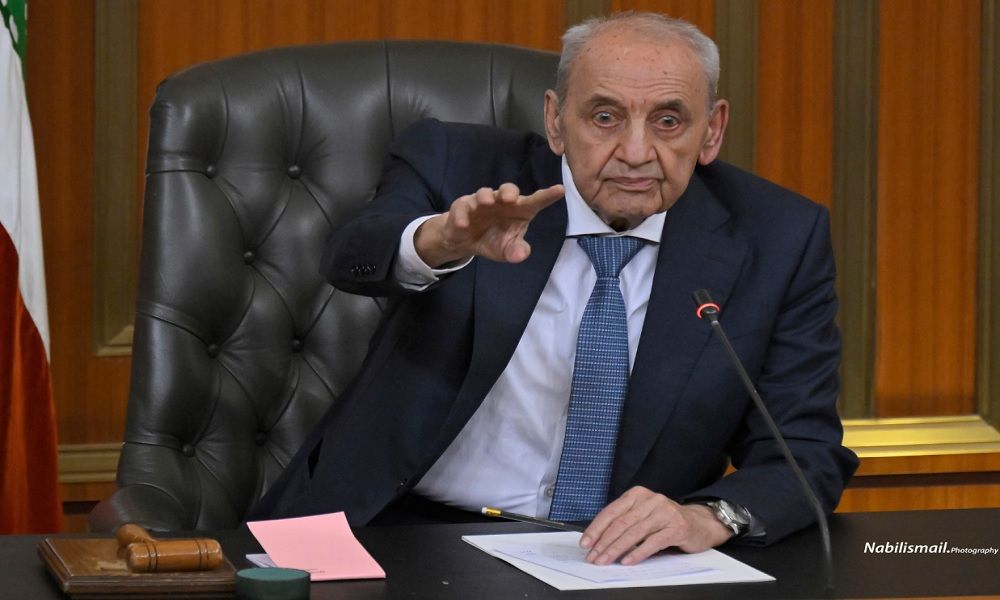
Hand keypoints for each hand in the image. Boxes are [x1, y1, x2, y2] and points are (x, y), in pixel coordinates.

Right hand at [413, 183, 564, 267]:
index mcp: (519, 210)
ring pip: (484, 193)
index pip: (535, 201)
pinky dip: (462, 215)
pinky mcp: (463, 206)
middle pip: (508, 190)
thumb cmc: (494, 240)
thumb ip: (515, 252)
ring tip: (486, 203)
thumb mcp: (506, 250)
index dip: (547, 195)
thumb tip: (520, 256)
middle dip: (509, 192)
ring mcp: (481, 202)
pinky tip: (463, 225)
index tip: (560, 190)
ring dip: (485, 197)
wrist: (466, 241)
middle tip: (510, 199)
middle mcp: (501, 202)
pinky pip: (462, 207)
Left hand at [579, 486, 732, 565]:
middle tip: (593, 557)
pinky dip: (638, 553)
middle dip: (604, 543)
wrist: (700, 523)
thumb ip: (625, 522)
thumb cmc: (666, 521)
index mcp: (637, 495)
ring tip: (605, 561)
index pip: (611, 512)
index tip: (585, 543)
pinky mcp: (676, 527)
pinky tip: (627, 561)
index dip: (596, 529)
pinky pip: (653, 542)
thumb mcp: (643, 515)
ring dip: (616, 550)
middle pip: (621, 523)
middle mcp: (650, 500)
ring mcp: (664, 512)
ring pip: (634, 533)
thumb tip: (598, 541)